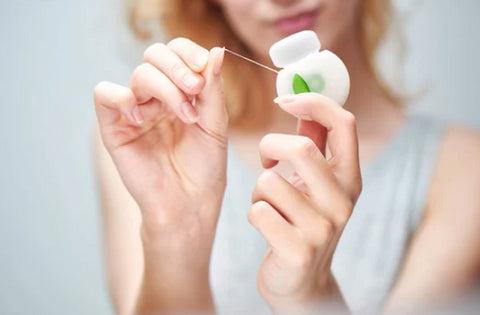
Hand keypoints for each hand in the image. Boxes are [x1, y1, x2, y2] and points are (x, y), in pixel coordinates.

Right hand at [94, 38, 226, 312]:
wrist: (188, 206)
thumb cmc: (205, 169)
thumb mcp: (215, 124)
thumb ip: (213, 89)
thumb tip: (217, 51)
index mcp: (181, 92)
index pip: (178, 52)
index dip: (190, 53)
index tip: (206, 68)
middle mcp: (156, 98)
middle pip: (156, 55)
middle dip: (178, 67)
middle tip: (196, 90)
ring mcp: (135, 111)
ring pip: (139, 74)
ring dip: (165, 88)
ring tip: (184, 116)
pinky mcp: (114, 128)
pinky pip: (105, 94)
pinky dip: (123, 97)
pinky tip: (143, 117)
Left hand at [248, 93, 361, 313]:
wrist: (301, 281)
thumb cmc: (303, 223)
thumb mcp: (316, 185)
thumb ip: (314, 145)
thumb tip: (301, 104)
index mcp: (350, 179)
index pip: (344, 124)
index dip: (313, 102)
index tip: (285, 101)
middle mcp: (343, 201)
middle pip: (302, 148)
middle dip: (270, 146)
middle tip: (266, 160)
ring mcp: (322, 228)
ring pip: (270, 181)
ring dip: (259, 191)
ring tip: (270, 205)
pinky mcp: (297, 249)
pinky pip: (258, 210)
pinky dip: (254, 212)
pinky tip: (266, 226)